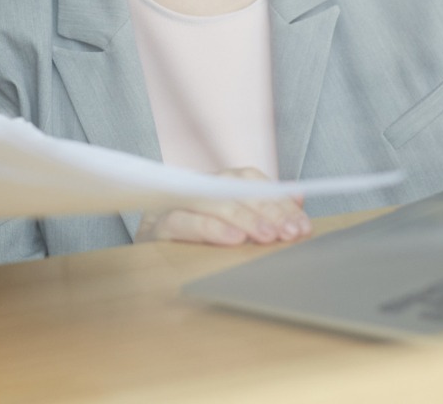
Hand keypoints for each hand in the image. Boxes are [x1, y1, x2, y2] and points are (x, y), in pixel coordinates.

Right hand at [134, 167, 311, 246]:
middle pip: (234, 188)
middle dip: (268, 210)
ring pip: (211, 199)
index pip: (249, 181)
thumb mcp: (232, 226)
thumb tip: (298, 197)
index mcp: (213, 183)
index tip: (302, 224)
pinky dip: (210, 228)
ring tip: (268, 236)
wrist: (141, 261)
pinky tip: (233, 239)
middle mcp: (194, 186)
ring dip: (244, 218)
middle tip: (291, 232)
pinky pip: (183, 222)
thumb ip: (262, 210)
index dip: (278, 199)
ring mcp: (173, 204)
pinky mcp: (155, 227)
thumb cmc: (194, 242)